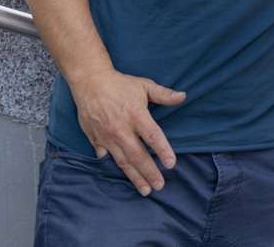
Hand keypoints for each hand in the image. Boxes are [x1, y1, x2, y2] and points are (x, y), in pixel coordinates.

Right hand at [69, 68, 185, 195]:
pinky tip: (123, 175)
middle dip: (149, 172)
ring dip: (135, 176)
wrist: (90, 83)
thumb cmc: (120, 84)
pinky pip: (106, 156)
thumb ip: (164, 94)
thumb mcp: (144, 85)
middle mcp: (121, 129)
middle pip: (138, 155)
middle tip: (160, 185)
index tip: (171, 164)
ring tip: (145, 189)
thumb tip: (183, 96)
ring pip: (123, 161)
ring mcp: (107, 136)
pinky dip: (114, 165)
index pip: (152, 137)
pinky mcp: (95, 139)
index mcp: (136, 115)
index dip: (162, 151)